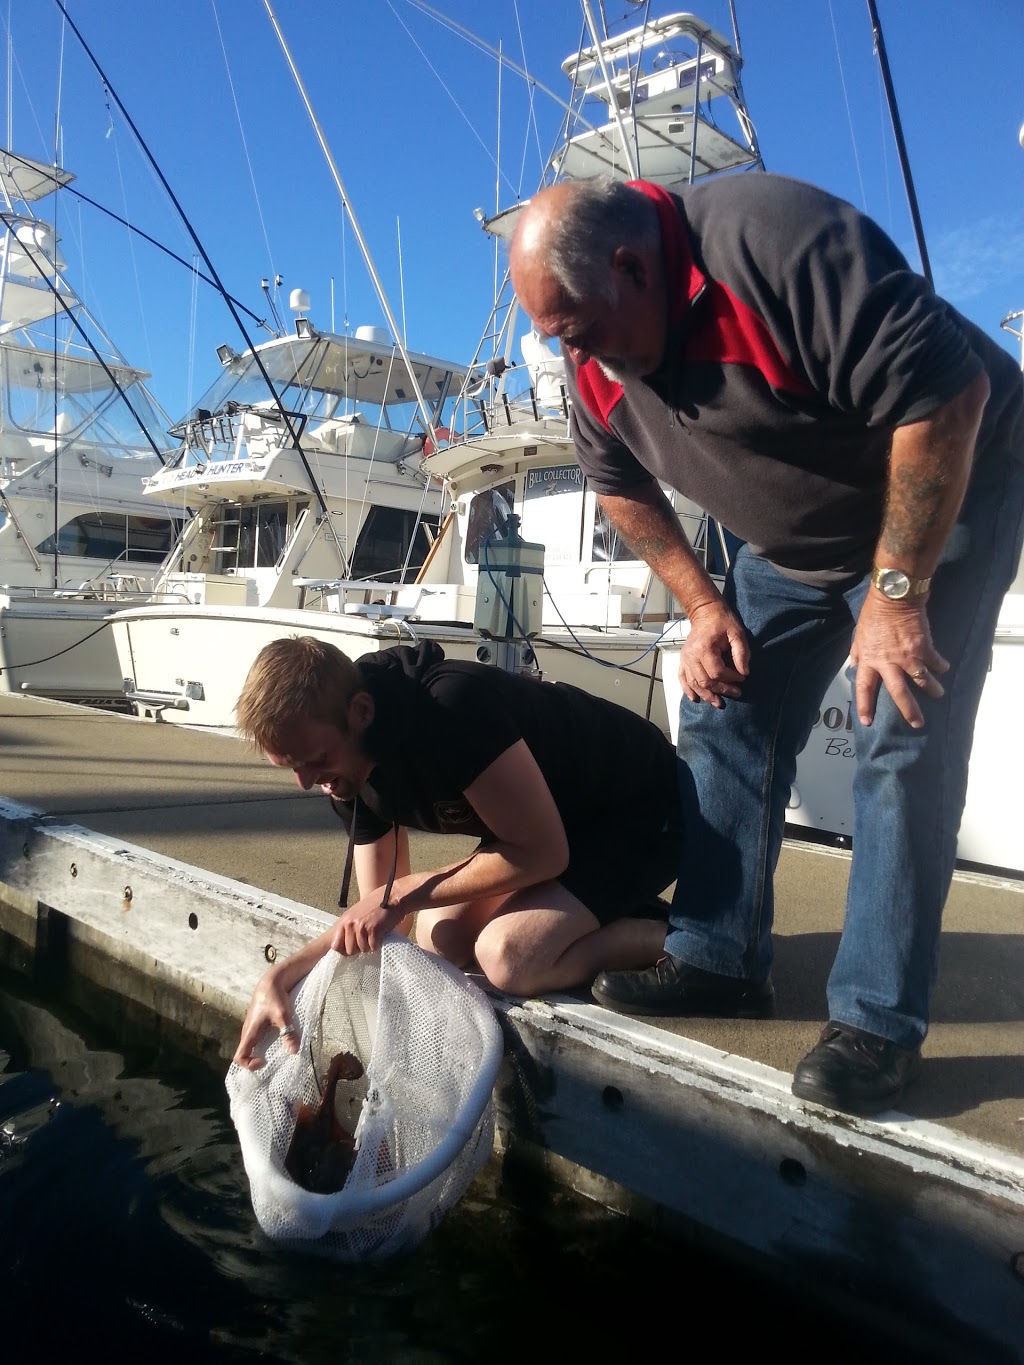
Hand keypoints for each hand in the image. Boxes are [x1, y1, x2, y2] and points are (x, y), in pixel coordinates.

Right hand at [233, 968, 298, 1070]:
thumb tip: (294, 1052)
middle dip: (255, 1062)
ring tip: (276, 1055)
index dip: (248, 1064)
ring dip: (260, 1053)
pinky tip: (278, 1043)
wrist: (271, 981)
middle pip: (244, 1053)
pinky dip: (264, 1045)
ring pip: (250, 1046)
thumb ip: (288, 1034)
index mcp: (249, 1033)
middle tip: (271, 1063)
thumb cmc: (275, 997)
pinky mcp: (257, 1023)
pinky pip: (256, 1039)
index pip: (239, 1057)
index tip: (263, 1061)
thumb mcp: (283, 1016)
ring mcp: (251, 1027)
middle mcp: (247, 1032)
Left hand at [331, 895, 402, 954]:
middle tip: (368, 939)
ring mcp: (361, 926)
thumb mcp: (356, 914)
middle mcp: (350, 924)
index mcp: (344, 920)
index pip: (335, 945)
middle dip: (359, 948)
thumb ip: (349, 928)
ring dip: (370, 945)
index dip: (344, 950)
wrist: (393, 896)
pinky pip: (373, 946)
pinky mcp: (373, 929)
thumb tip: (343, 947)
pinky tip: (381, 933)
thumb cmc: (376, 905)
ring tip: (376, 934)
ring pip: (363, 949)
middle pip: (350, 951)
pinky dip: (379, 943)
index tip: (353, 948)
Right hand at [678, 600, 749, 706]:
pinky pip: (682, 679)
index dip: (731, 679)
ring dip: (706, 695)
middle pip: (705, 681)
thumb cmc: (722, 621)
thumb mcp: (737, 633)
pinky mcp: (683, 660)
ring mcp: (685, 659)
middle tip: (736, 693)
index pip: (717, 672)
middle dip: (721, 690)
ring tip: (718, 703)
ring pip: (694, 683)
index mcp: (704, 648)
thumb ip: (741, 653)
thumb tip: (744, 672)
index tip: (742, 678)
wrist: (705, 612)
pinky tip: (695, 699)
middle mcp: (691, 656)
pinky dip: (688, 690)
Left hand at [850, 593, 947, 727]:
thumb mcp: (859, 635)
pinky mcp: (924, 648)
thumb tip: (856, 667)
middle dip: (909, 710)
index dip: (865, 705)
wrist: (895, 598)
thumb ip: (858, 654)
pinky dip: (940, 666)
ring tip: (938, 695)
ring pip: (922, 680)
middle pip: (898, 693)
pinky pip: (934, 662)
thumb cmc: (874, 615)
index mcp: (870, 660)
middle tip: (917, 723)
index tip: (867, 721)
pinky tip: (944, 669)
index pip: (864, 688)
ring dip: (932, 690)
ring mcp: (908, 656)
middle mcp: (888, 663)